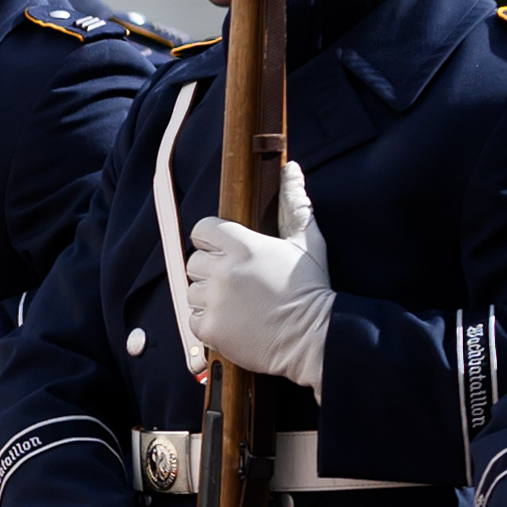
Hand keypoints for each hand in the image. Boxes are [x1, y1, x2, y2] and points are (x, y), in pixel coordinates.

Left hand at [180, 162, 329, 388]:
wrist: (315, 338)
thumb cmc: (311, 288)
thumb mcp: (308, 242)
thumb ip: (295, 204)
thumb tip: (291, 168)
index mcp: (243, 246)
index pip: (202, 229)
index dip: (213, 239)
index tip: (228, 251)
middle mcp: (224, 271)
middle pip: (193, 261)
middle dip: (211, 270)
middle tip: (240, 282)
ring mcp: (214, 300)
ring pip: (191, 290)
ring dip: (209, 296)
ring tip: (240, 303)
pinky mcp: (210, 328)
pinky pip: (193, 318)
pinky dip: (208, 321)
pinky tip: (235, 321)